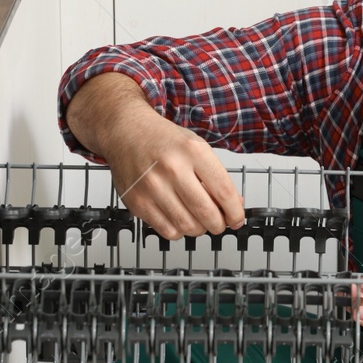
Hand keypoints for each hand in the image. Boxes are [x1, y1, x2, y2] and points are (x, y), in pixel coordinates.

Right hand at [66, 72, 244, 238]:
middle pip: (206, 213)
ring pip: (188, 226)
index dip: (235, 212)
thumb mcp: (196, 147)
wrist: (125, 131)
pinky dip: (179, 231)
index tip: (237, 219)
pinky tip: (179, 219)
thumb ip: (216, 176)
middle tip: (220, 223)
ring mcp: (152, 186)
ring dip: (199, 229)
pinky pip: (167, 231)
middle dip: (219, 225)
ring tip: (198, 220)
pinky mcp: (137, 202)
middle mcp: (172, 168)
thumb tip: (234, 204)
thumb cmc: (162, 139)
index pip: (223, 191)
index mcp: (192, 151)